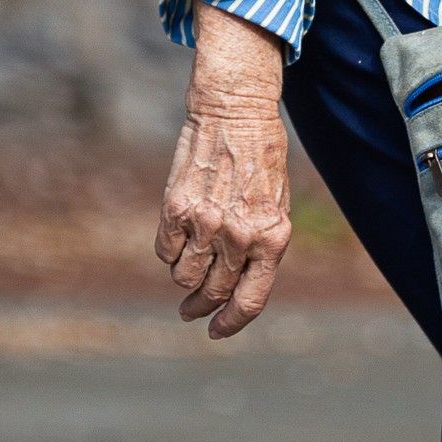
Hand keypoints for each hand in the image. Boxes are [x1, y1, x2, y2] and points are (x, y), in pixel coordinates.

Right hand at [154, 4, 291, 338]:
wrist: (236, 110)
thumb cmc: (261, 158)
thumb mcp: (277, 204)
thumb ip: (261, 246)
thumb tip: (238, 287)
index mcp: (272, 237)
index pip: (250, 301)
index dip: (231, 323)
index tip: (216, 331)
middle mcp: (239, 236)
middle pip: (213, 293)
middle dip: (201, 307)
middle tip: (192, 311)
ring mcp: (205, 224)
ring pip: (184, 278)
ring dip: (185, 277)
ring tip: (190, 262)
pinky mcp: (175, 210)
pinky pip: (165, 252)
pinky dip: (169, 251)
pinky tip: (179, 235)